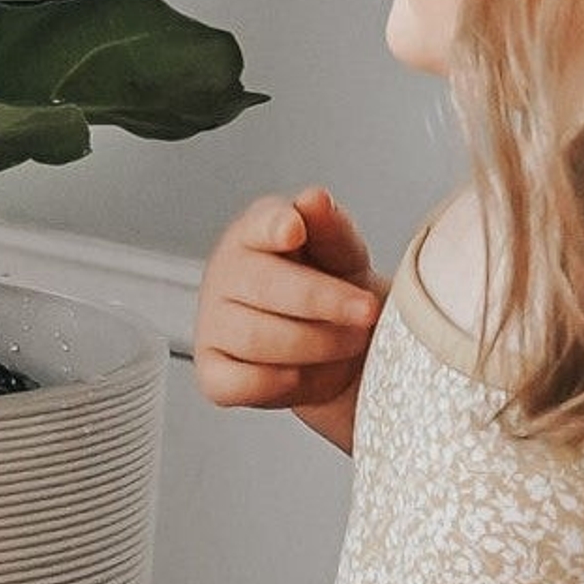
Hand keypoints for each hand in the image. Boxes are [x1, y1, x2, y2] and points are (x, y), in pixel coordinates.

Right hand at [192, 187, 382, 433]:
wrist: (339, 349)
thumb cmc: (335, 292)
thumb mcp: (345, 257)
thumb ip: (332, 229)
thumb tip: (314, 200)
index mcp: (255, 234)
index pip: (258, 223)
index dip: (275, 225)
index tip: (294, 230)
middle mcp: (227, 275)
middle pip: (264, 285)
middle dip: (323, 301)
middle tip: (368, 312)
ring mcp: (215, 325)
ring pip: (256, 338)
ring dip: (315, 344)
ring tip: (351, 342)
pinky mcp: (215, 373)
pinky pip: (235, 383)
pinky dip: (272, 383)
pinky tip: (300, 374)